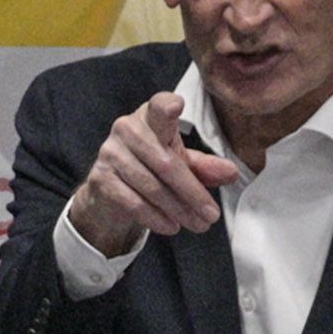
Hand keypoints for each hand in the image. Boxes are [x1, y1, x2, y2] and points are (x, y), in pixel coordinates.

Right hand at [62, 90, 243, 259]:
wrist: (110, 194)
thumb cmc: (151, 169)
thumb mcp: (181, 164)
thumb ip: (204, 167)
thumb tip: (232, 173)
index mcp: (150, 117)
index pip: (159, 107)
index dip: (166, 107)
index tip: (176, 106)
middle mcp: (127, 129)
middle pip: (166, 162)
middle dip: (192, 193)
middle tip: (211, 215)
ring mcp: (110, 153)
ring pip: (152, 186)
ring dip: (179, 210)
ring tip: (197, 225)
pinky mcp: (100, 179)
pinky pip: (134, 202)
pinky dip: (156, 218)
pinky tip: (171, 227)